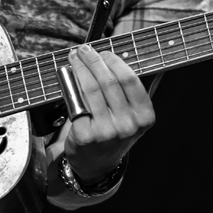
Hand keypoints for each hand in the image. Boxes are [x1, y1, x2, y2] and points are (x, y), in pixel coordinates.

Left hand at [63, 44, 154, 182]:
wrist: (97, 162)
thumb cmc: (114, 131)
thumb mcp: (133, 116)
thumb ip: (133, 90)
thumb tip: (130, 55)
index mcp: (145, 116)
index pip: (130, 80)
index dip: (115, 61)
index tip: (104, 51)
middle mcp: (128, 125)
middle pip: (109, 81)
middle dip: (94, 60)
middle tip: (84, 50)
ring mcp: (107, 132)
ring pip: (91, 89)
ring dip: (80, 68)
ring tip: (74, 57)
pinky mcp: (86, 136)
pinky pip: (76, 102)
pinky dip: (70, 85)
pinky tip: (67, 76)